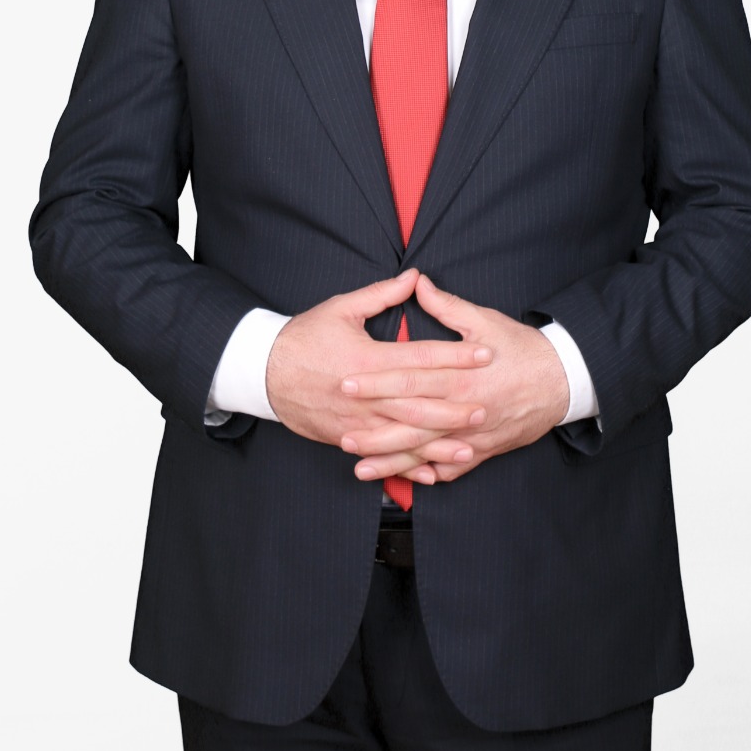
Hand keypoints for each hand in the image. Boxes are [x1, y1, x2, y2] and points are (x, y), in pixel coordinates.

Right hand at [265, 267, 492, 453]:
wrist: (263, 374)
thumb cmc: (304, 337)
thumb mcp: (341, 308)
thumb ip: (382, 294)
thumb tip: (416, 277)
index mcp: (367, 359)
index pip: (420, 358)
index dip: (455, 356)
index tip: (484, 353)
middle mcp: (365, 395)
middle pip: (418, 402)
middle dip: (454, 406)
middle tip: (486, 406)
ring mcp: (356, 422)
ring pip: (404, 436)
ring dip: (438, 443)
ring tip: (470, 446)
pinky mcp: (348, 439)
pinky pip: (383, 456)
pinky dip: (408, 466)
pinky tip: (432, 473)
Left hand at [338, 274, 569, 485]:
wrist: (563, 381)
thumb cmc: (522, 348)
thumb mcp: (485, 320)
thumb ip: (446, 306)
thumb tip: (416, 282)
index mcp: (461, 375)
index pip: (410, 379)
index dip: (377, 382)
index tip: (348, 382)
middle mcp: (465, 409)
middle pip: (412, 422)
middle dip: (375, 430)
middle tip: (342, 433)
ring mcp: (474, 435)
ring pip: (427, 452)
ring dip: (392, 461)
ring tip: (360, 467)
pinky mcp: (484, 450)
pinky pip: (452, 469)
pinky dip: (428, 474)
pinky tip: (403, 480)